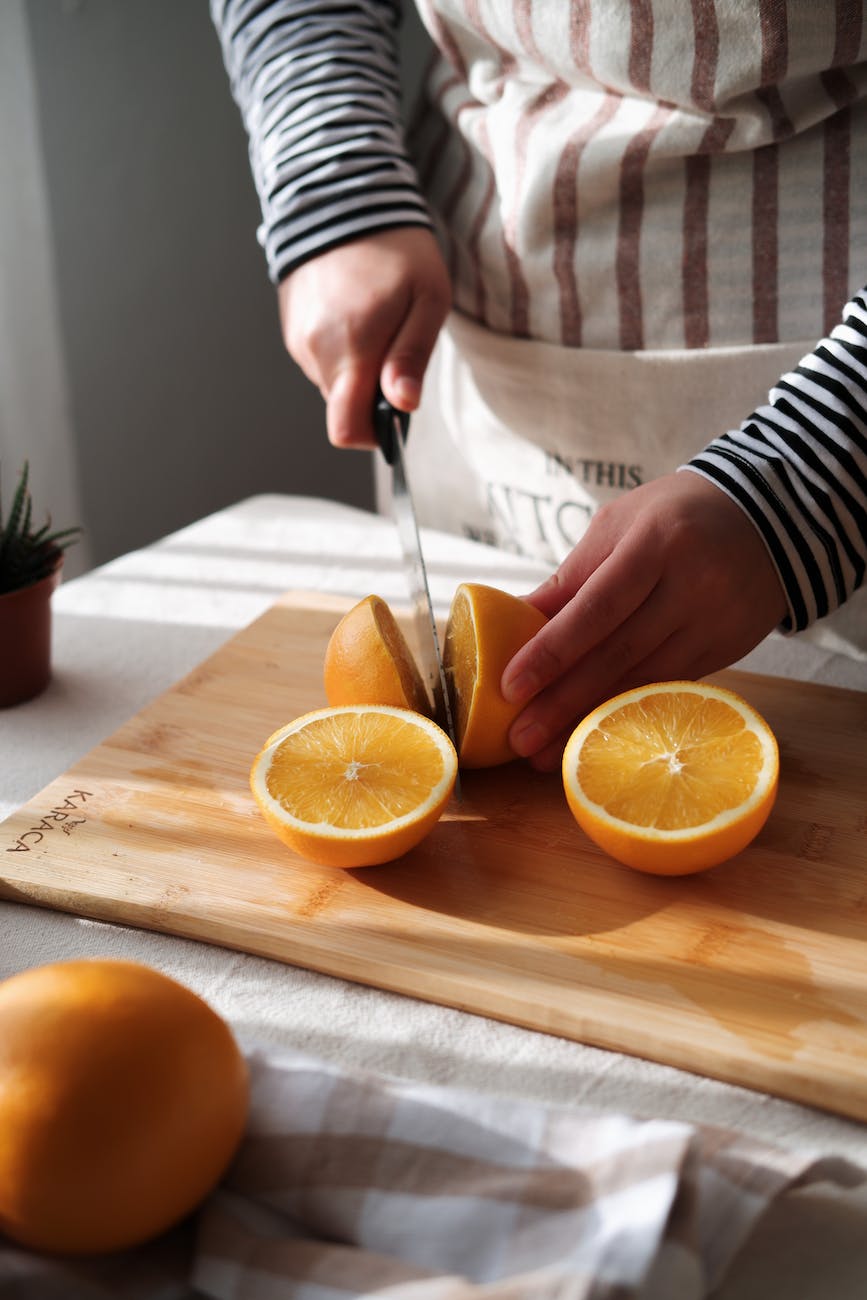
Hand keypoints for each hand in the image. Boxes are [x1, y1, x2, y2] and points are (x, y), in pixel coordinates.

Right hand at [277, 227, 451, 447]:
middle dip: (371, 394)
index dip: (372, 435)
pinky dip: (341, 352)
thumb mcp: (427, 300)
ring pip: (332, 385)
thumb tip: (403, 406)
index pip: (346, 429)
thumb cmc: (396, 248)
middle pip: (343, 408)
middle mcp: (316, 351)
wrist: (343, 196)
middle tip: (395, 349)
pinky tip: (354, 313)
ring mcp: (298, 340)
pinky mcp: (291, 329)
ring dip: (357, 370)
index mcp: (351, 349)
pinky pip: (320, 361)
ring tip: (375, 322)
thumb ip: (412, 358)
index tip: (393, 414)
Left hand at [501, 471, 788, 770]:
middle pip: (619, 654)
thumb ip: (571, 577)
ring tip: (546, 755)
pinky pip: (668, 690)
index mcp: (656, 544)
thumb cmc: (675, 514)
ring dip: (591, 722)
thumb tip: (513, 621)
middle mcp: (691, 586)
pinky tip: (595, 737)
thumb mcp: (619, 525)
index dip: (553, 651)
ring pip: (645, 683)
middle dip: (564, 702)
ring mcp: (714, 623)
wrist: (768, 517)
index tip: (511, 688)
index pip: (597, 608)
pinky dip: (628, 715)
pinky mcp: (726, 650)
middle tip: (519, 739)